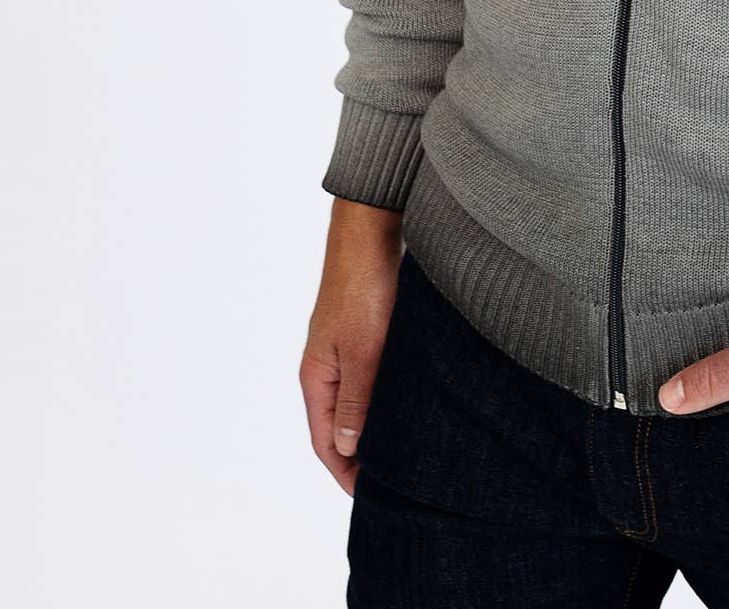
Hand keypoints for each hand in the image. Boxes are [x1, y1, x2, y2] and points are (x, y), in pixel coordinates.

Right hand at [300, 199, 403, 493]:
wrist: (372, 232)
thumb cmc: (364, 288)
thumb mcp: (363, 350)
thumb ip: (356, 400)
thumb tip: (349, 449)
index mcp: (316, 377)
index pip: (326, 441)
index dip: (346, 472)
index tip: (372, 497)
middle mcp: (326, 367)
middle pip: (340, 425)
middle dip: (361, 456)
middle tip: (394, 482)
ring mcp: (346, 349)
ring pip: (359, 400)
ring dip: (377, 426)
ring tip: (406, 452)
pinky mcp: (368, 332)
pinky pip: (374, 377)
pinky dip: (387, 397)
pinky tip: (412, 403)